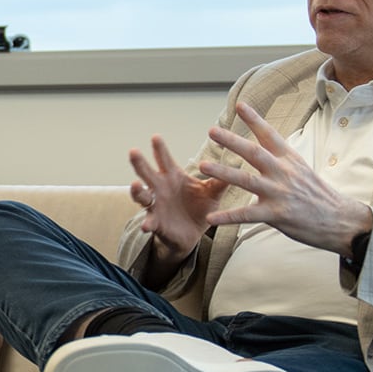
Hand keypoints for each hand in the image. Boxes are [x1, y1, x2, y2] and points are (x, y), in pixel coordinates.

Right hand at [128, 133, 226, 263]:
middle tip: (134, 151)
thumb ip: (220, 180)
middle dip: (139, 162)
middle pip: (146, 172)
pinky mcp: (155, 222)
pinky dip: (146, 223)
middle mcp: (159, 188)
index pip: (164, 160)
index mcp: (172, 177)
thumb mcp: (212, 193)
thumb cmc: (199, 208)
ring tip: (134, 186)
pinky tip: (145, 226)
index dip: (159, 149)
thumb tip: (239, 162)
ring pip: (141, 195)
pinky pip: (149, 222)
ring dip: (136, 191)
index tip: (156, 137)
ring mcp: (155, 205)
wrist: (192, 234)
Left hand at [198, 103, 372, 254]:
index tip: (239, 105)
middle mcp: (283, 172)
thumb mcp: (301, 169)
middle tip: (212, 131)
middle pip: (254, 152)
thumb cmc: (317, 195)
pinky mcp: (276, 214)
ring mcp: (279, 193)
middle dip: (232, 140)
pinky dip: (228, 217)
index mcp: (289, 159)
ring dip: (223, 172)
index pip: (270, 134)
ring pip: (246, 180)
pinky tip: (212, 218)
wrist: (340, 220)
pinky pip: (247, 215)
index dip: (254, 119)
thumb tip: (264, 142)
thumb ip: (280, 157)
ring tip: (202, 165)